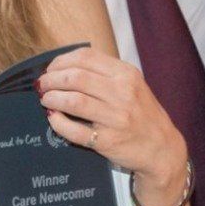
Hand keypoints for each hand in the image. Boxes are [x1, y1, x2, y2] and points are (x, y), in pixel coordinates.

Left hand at [37, 47, 188, 196]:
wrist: (162, 148)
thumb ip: (103, 73)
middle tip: (43, 85)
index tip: (51, 69)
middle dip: (51, 79)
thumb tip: (63, 67)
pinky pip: (75, 131)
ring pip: (73, 101)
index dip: (60, 61)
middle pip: (75, 78)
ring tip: (46, 100)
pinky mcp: (108, 141)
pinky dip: (59, 123)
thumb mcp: (132, 85)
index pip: (85, 57)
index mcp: (126, 74)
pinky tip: (53, 119)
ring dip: (52, 99)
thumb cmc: (142, 114)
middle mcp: (122, 93)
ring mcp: (116, 118)